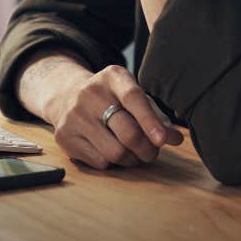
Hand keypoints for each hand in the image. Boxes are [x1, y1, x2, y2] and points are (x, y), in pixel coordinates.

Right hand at [45, 63, 183, 169]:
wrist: (66, 95)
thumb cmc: (111, 98)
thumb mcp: (132, 95)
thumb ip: (156, 115)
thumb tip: (176, 138)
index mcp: (112, 76)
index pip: (133, 98)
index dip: (150, 121)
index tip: (163, 140)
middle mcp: (90, 93)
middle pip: (127, 132)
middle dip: (147, 149)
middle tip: (153, 152)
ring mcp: (74, 116)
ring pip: (115, 152)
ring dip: (131, 159)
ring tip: (134, 153)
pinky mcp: (64, 137)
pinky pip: (99, 162)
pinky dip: (113, 163)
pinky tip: (113, 151)